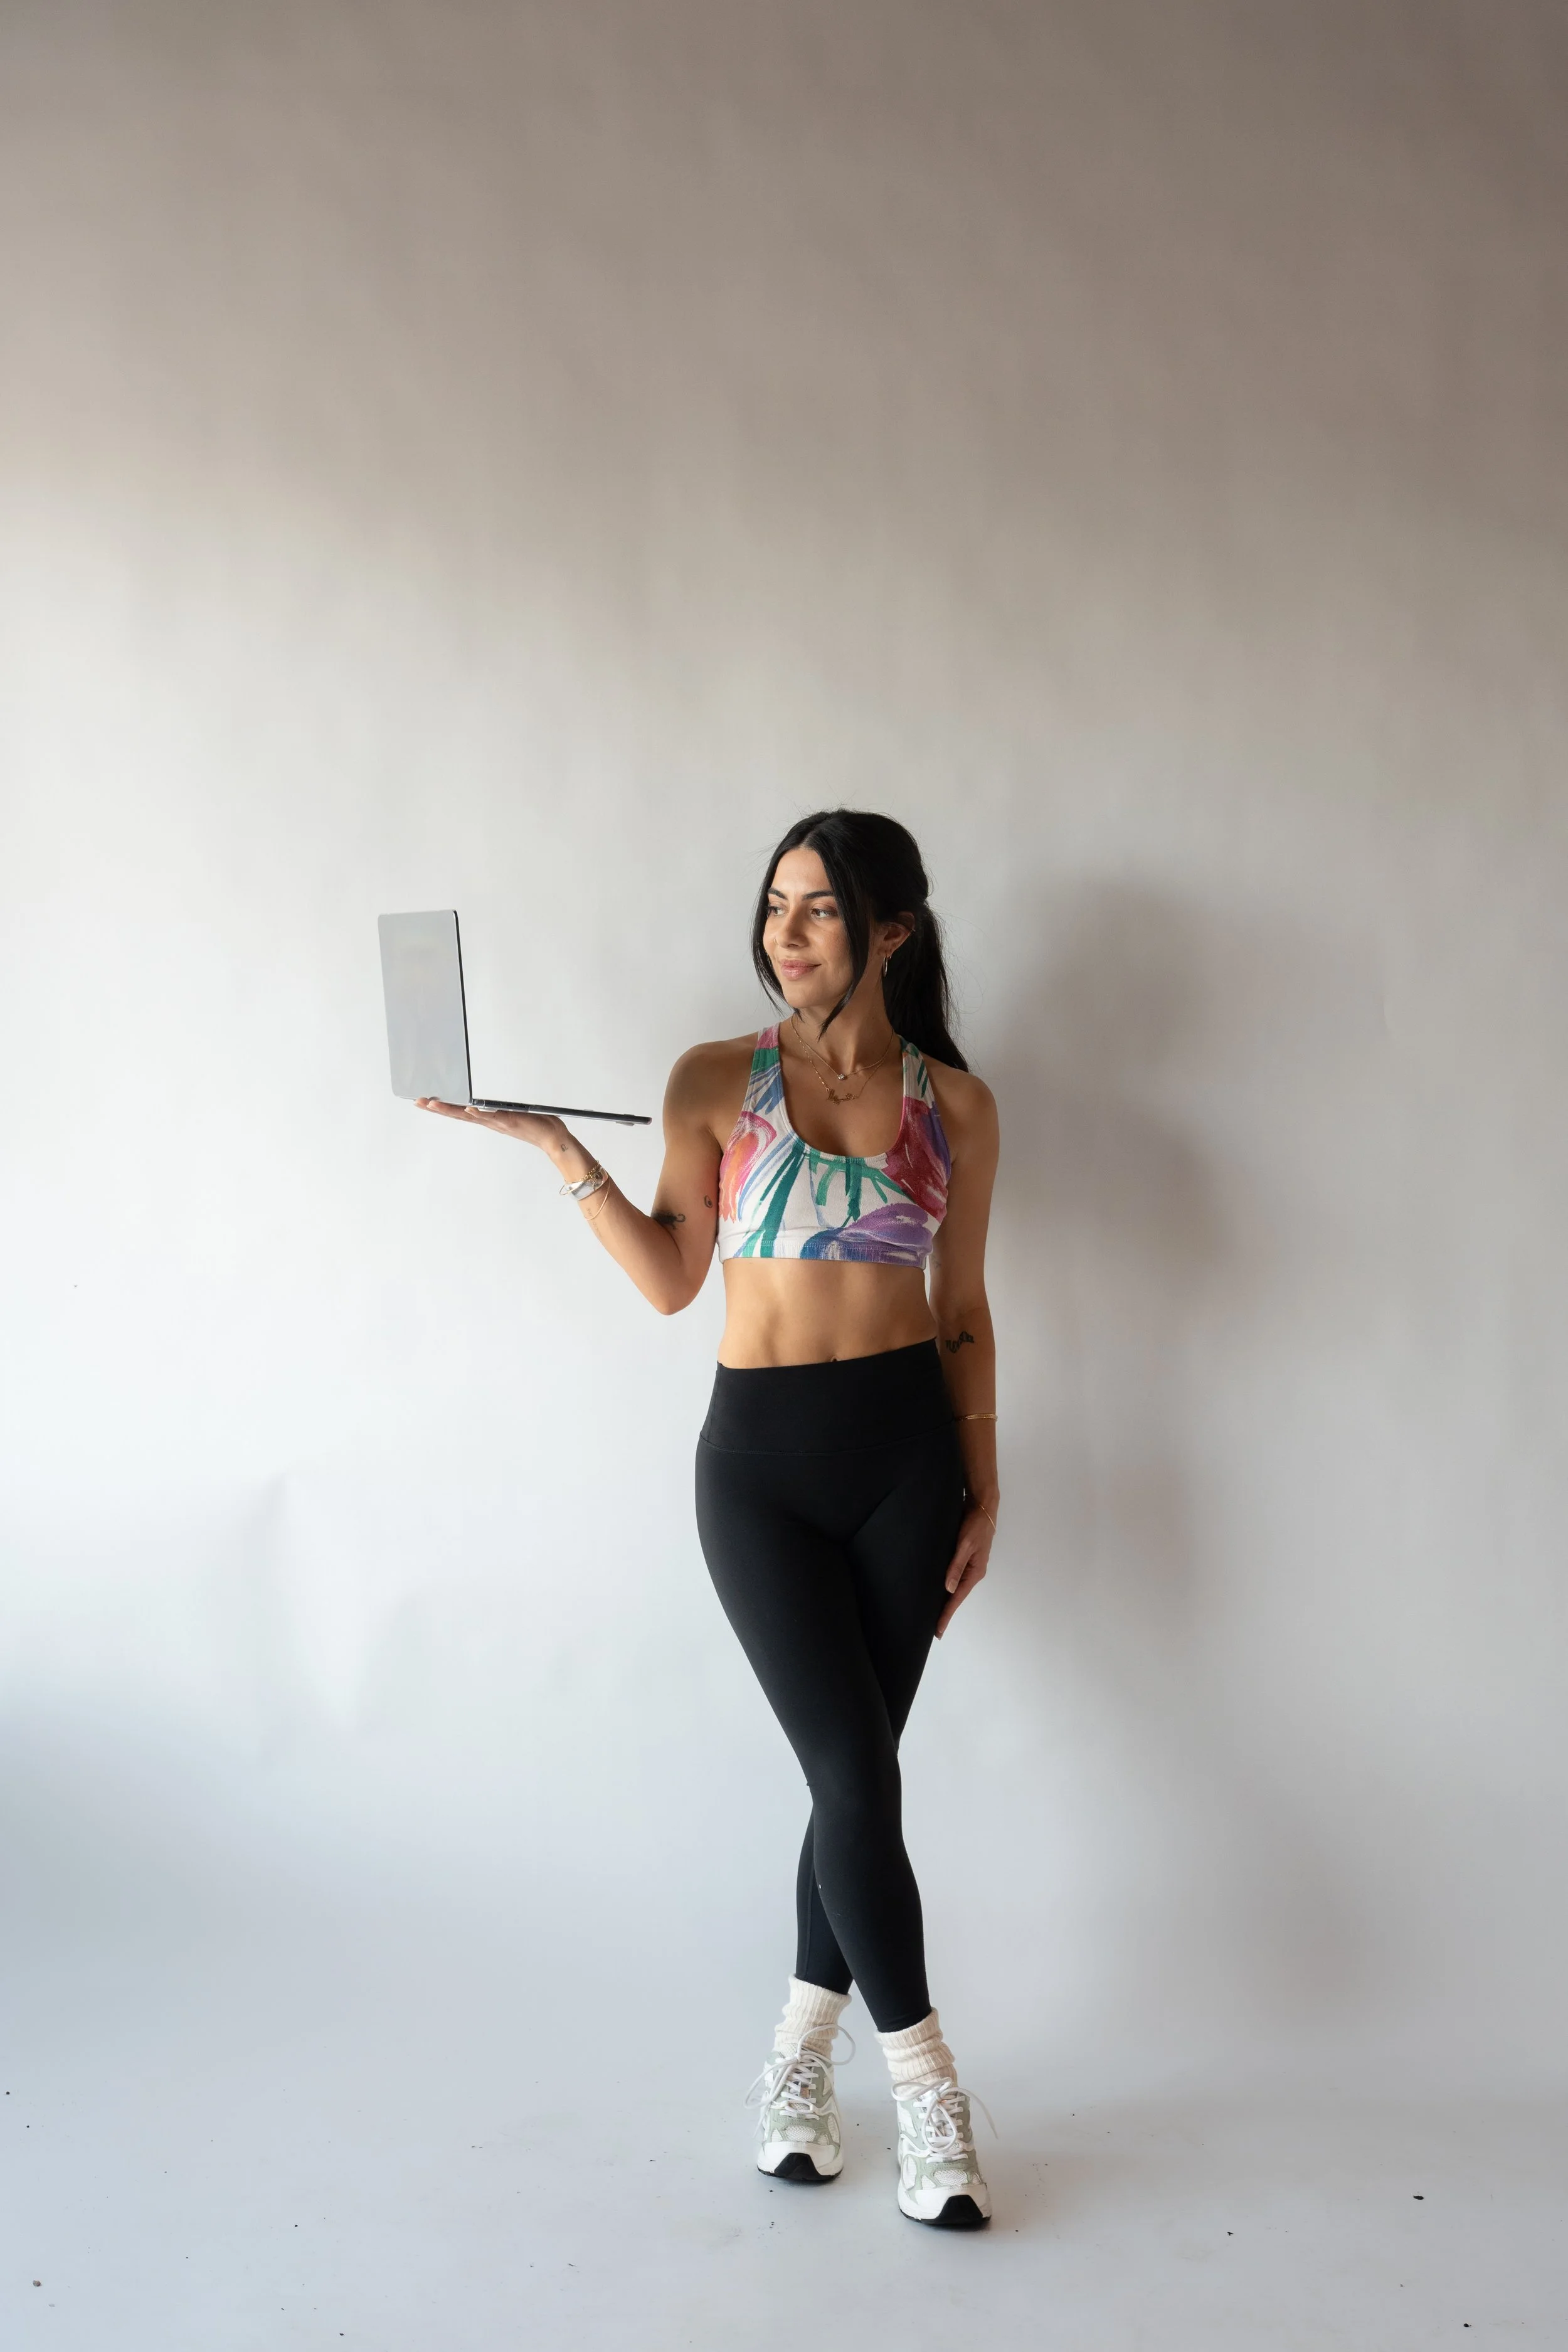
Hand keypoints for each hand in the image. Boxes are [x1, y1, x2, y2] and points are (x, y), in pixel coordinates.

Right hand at [414, 1099, 568, 1152]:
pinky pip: (490, 1116)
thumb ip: (500, 1104)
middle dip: (438, 1109)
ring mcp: (497, 1122)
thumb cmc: (535, 1123)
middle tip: (418, 1101)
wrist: (552, 1137)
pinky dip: (479, 1113)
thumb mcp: (513, 1110)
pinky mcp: (509, 1121)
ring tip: (433, 1104)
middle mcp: (489, 1121)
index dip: (443, 1107)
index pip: (460, 1111)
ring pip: (469, 1116)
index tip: (425, 1101)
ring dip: (450, 1110)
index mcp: (489, 1118)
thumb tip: (489, 1093)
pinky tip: (467, 1109)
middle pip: (458, 1114)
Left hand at [936, 1500, 994, 1637]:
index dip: (947, 1614)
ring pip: (956, 1587)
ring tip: (935, 1613)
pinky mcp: (965, 1557)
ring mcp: (970, 1565)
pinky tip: (939, 1589)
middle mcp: (974, 1572)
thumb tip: (948, 1588)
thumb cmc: (975, 1525)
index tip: (938, 1630)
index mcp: (975, 1572)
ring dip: (946, 1599)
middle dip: (946, 1611)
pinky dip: (947, 1585)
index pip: (957, 1598)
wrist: (982, 1507)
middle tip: (934, 1628)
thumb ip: (956, 1566)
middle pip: (957, 1596)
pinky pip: (955, 1576)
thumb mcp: (964, 1545)